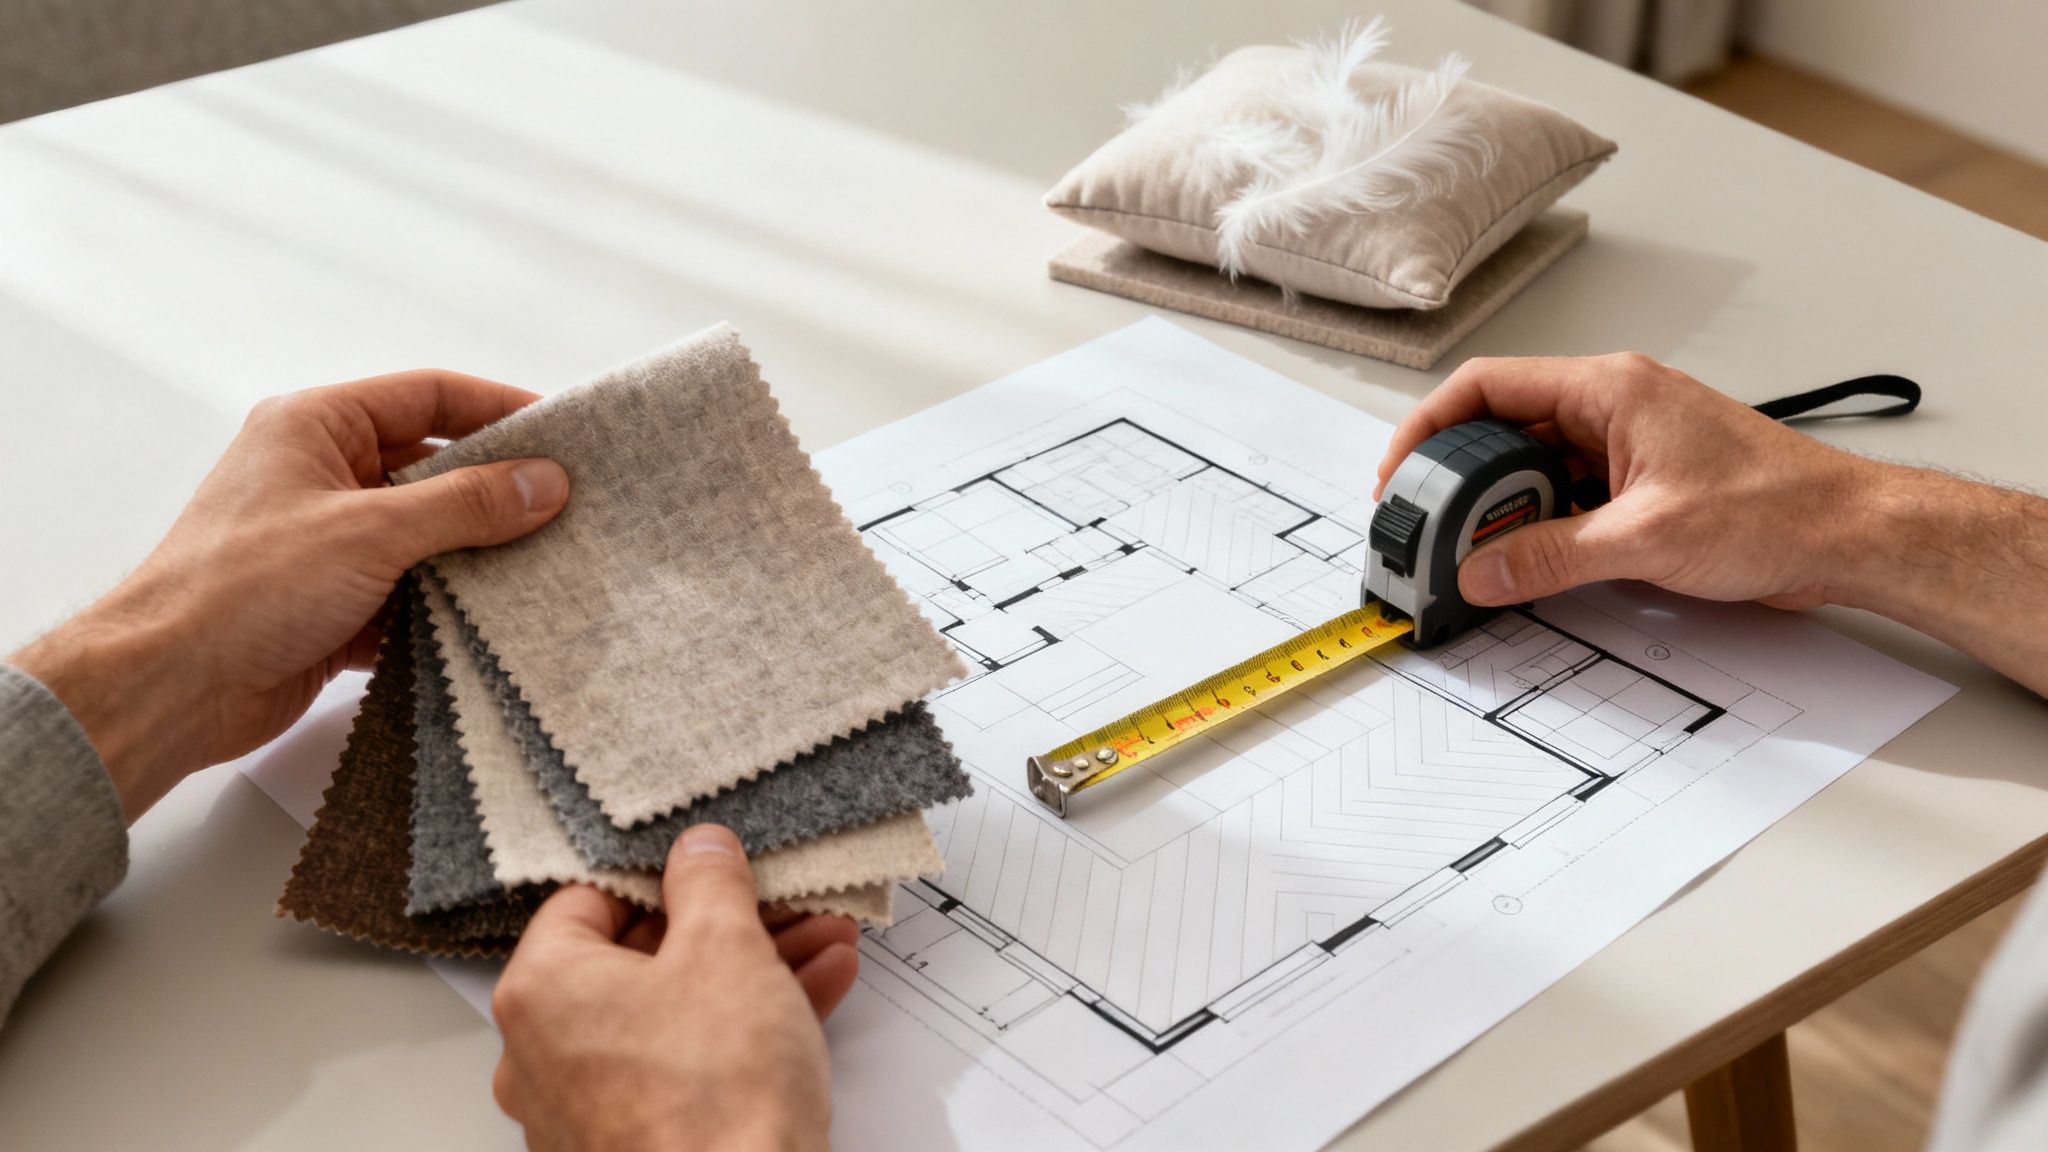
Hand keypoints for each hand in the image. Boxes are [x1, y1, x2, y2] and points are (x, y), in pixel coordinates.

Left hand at [8, 371, 568, 818]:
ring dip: (477, 556)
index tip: (563, 433)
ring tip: (546, 566)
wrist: (169, 687)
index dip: (499, 409)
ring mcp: (326, 542)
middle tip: (567, 507)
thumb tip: (544, 482)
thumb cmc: (240, 588)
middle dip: (498, 491)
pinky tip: (494, 622)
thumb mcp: (371, 531)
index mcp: (315, 427)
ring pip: (427, 536)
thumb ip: (467, 504)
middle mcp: (320, 475)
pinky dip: (449, 609)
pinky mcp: (333, 605)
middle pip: (433, 467)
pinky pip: (411, 595)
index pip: (428, 396)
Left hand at [490, 825, 859, 1151]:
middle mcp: (544, 1055)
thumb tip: (699, 851)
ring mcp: (588, 1110)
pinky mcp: (636, 1144)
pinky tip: (815, 995)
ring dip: (754, 973)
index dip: (662, 875)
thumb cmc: (717, 1093)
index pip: (589, 901)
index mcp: (542, 991)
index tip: (713, 867)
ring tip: (823, 945)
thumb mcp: (726, 948)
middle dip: (729, 927)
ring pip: (675, 1013)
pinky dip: (744, 1031)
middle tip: (783, 907)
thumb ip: (710, 883)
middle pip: (640, 959)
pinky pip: (688, 1066)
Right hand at [1375, 353, 1887, 610]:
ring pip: (1534, 468)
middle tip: (1433, 531)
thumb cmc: (1779, 509)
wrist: (1852, 536)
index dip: (1429, 428)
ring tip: (1478, 554)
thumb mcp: (1645, 539)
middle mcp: (1614, 407)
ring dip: (1503, 510)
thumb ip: (1550, 556)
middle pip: (1503, 431)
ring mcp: (1628, 445)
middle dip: (1461, 482)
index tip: (1400, 476)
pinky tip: (1530, 562)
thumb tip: (1481, 572)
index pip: (1487, 387)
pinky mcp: (1643, 485)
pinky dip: (1541, 526)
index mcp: (1609, 390)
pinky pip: (1569, 496)